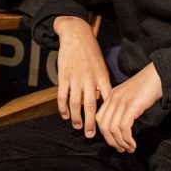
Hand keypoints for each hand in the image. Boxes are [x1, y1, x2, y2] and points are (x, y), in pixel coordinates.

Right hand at [54, 15, 111, 136]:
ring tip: (77, 126)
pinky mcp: (64, 76)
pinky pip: (62, 95)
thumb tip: (106, 102)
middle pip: (91, 105)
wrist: (76, 35)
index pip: (107, 99)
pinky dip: (62, 107)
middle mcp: (90, 79)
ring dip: (76, 117)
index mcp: (102, 76)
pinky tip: (64, 115)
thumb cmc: (91, 53)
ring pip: (75, 103)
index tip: (108, 126)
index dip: (107, 114)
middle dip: (91, 122)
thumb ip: (103, 83)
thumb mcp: (102, 66)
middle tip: (91, 135)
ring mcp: (76, 77)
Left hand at [96, 63, 162, 152]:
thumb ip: (123, 107)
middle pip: (104, 126)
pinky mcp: (131, 106)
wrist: (159, 75)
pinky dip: (127, 139)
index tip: (116, 142)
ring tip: (130, 148)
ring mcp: (121, 102)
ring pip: (113, 129)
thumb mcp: (130, 96)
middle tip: (122, 149)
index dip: (105, 134)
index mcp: (111, 96)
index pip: (100, 119)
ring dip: (121, 143)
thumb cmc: (148, 87)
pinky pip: (124, 128)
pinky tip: (133, 144)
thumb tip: (122, 127)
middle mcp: (113, 98)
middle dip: (111, 141)